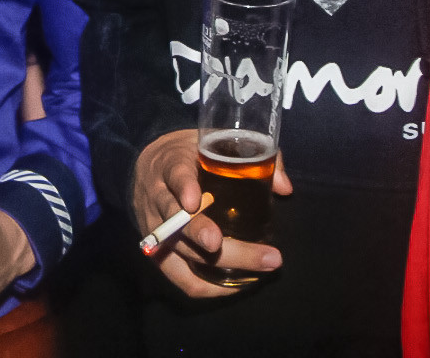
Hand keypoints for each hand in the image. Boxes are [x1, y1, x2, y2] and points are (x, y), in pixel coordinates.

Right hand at [132, 128, 290, 297]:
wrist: (145, 165)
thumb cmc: (188, 154)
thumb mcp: (210, 142)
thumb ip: (250, 157)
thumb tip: (284, 188)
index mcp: (171, 165)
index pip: (175, 175)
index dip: (183, 188)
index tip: (195, 200)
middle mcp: (158, 199)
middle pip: (178, 223)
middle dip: (205, 236)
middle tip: (243, 248)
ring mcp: (155, 228)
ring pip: (182, 252)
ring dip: (219, 267)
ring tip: (258, 272)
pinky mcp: (157, 252)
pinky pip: (179, 277)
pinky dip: (207, 287)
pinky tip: (236, 286)